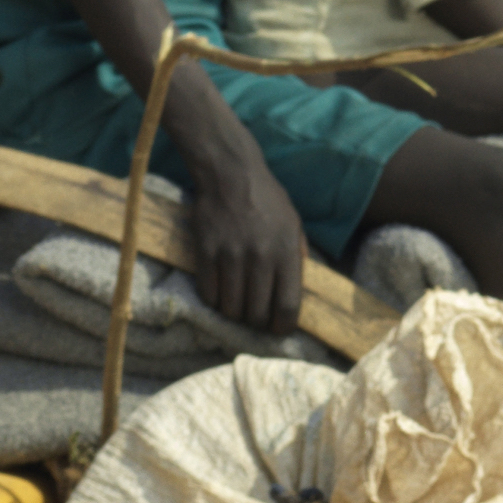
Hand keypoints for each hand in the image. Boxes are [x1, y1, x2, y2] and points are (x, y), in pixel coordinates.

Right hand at [169, 92, 308, 341]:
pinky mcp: (206, 252)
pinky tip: (219, 291)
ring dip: (234, 312)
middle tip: (255, 316)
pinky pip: (208, 293)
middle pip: (257, 313)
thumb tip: (295, 291)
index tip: (278, 330)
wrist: (230, 173)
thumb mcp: (293, 224)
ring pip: (231, 307)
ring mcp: (230, 256)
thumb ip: (296, 257)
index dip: (282, 327)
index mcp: (286, 252)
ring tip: (236, 304)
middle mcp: (259, 257)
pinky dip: (214, 299)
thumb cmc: (267, 199)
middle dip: (257, 322)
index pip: (286, 307)